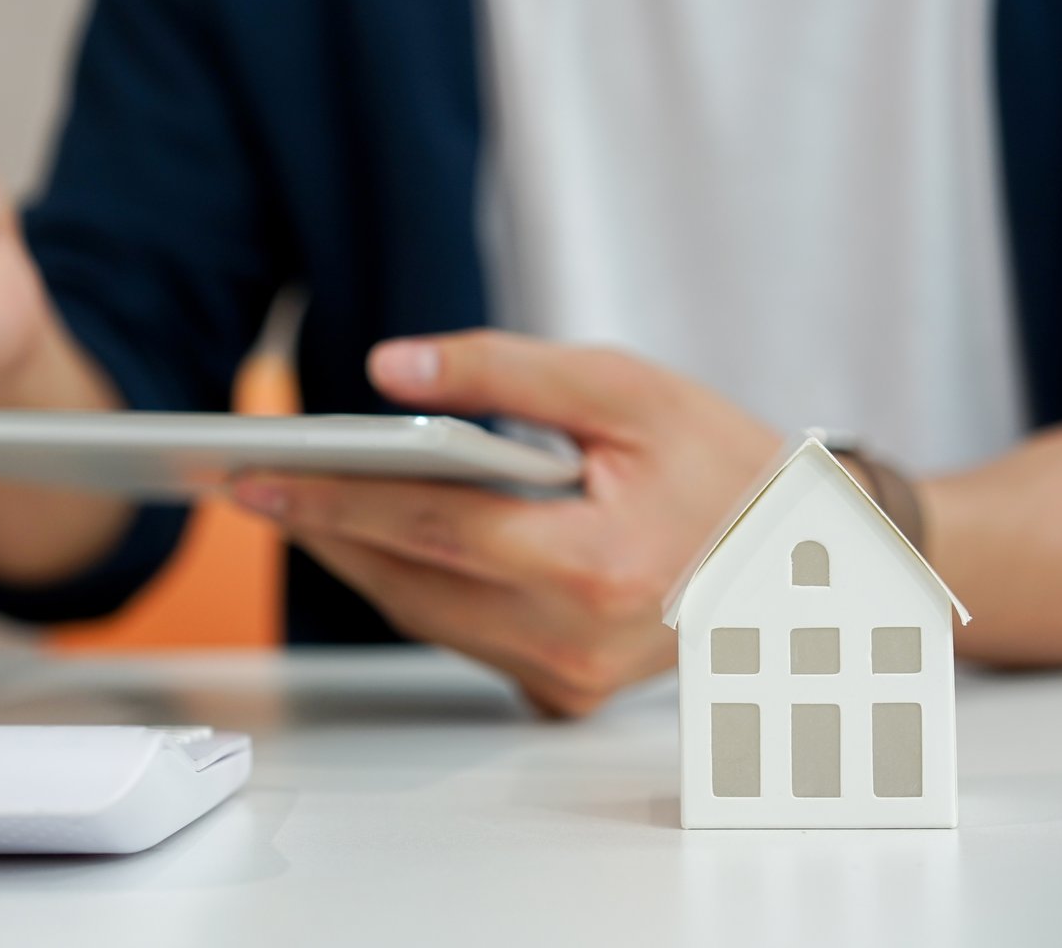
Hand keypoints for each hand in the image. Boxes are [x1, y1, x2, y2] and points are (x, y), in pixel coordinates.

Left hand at [231, 331, 780, 717]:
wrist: (805, 553)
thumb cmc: (721, 461)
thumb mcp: (622, 389)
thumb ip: (501, 373)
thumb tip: (387, 370)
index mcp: (596, 568)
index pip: (433, 528)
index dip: (337, 499)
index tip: (258, 477)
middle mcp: (576, 642)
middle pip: (411, 583)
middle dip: (327, 530)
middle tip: (256, 482)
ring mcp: (569, 679)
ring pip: (426, 618)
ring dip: (361, 559)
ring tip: (302, 499)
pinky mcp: (564, 690)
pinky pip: (462, 637)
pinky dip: (417, 586)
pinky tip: (382, 537)